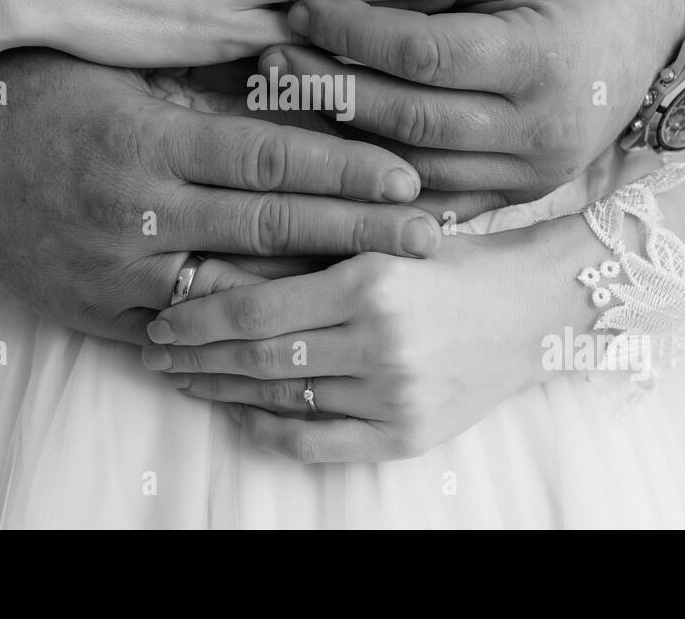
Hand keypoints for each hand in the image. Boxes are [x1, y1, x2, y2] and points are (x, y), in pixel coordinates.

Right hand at [0, 50, 444, 343]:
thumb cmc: (29, 93)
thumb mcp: (115, 68)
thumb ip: (200, 78)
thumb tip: (297, 65)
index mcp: (147, 136)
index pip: (270, 156)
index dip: (346, 169)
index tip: (410, 177)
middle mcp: (139, 208)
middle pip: (272, 225)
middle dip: (359, 232)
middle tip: (432, 237)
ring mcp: (117, 270)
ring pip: (238, 286)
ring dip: (314, 284)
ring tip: (381, 282)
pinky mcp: (98, 312)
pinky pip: (183, 328)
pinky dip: (241, 327)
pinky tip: (298, 326)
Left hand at [140, 216, 603, 462]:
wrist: (530, 309)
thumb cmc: (450, 263)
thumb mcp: (380, 241)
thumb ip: (306, 252)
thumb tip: (213, 268)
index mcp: (368, 282)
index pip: (255, 310)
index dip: (196, 320)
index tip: (159, 320)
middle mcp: (379, 341)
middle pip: (258, 358)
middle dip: (194, 357)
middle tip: (153, 352)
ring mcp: (394, 395)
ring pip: (283, 398)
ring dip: (222, 391)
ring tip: (187, 378)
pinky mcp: (407, 434)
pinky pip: (319, 442)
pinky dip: (271, 429)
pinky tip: (240, 415)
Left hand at [264, 0, 684, 199]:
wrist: (659, 31)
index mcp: (540, 61)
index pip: (422, 54)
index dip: (352, 32)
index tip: (301, 6)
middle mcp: (538, 132)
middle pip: (409, 120)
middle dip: (330, 88)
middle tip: (273, 58)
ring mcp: (532, 175)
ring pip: (414, 171)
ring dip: (343, 141)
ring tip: (290, 103)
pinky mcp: (519, 196)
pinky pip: (436, 201)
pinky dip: (381, 184)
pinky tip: (331, 158)